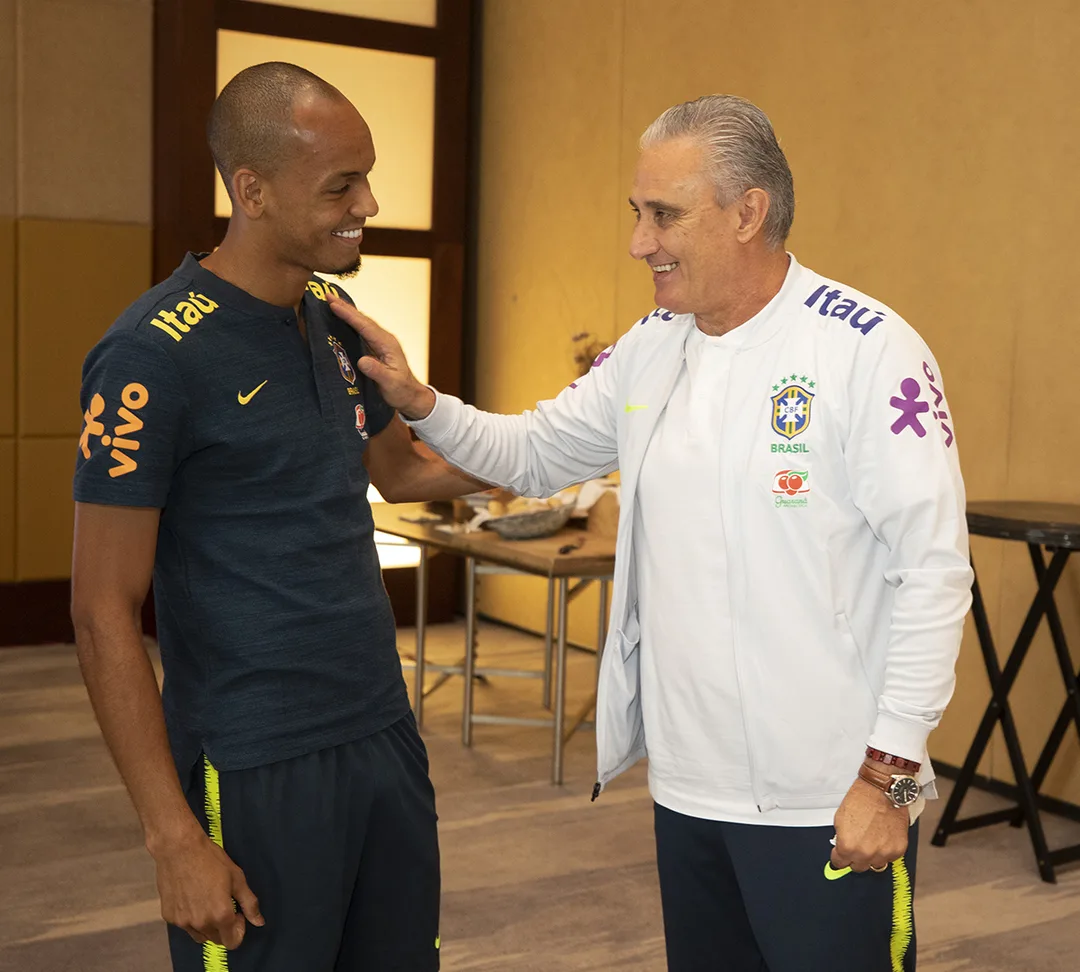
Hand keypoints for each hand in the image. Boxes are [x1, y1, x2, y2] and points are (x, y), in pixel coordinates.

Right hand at [151, 827, 263, 947]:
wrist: (179, 849)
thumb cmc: (210, 860)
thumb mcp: (237, 878)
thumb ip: (250, 903)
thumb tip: (259, 921)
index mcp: (220, 915)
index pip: (232, 942)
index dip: (239, 930)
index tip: (238, 913)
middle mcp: (201, 923)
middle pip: (217, 939)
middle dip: (224, 927)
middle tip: (224, 904)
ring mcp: (182, 922)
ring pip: (200, 935)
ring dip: (207, 925)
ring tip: (208, 900)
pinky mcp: (169, 916)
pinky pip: (184, 925)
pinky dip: (191, 917)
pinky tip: (193, 897)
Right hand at [328, 296, 435, 419]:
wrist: (410, 395)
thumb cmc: (401, 390)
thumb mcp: (390, 384)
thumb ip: (377, 372)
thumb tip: (362, 361)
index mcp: (387, 344)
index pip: (365, 326)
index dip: (349, 315)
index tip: (334, 304)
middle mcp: (384, 339)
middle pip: (363, 320)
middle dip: (345, 308)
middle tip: (328, 295)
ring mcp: (381, 342)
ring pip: (362, 323)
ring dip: (347, 312)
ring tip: (332, 301)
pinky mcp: (376, 347)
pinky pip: (362, 330)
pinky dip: (351, 322)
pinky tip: (343, 317)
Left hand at [831, 770, 908, 872]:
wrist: (881, 791)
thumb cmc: (860, 800)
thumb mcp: (839, 819)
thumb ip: (841, 838)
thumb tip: (841, 849)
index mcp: (847, 847)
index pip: (839, 864)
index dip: (839, 857)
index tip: (840, 856)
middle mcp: (865, 854)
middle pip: (857, 867)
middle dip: (854, 858)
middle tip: (857, 846)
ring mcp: (883, 853)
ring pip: (875, 865)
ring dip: (872, 856)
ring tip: (871, 840)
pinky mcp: (898, 850)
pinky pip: (890, 858)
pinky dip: (886, 851)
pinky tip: (883, 838)